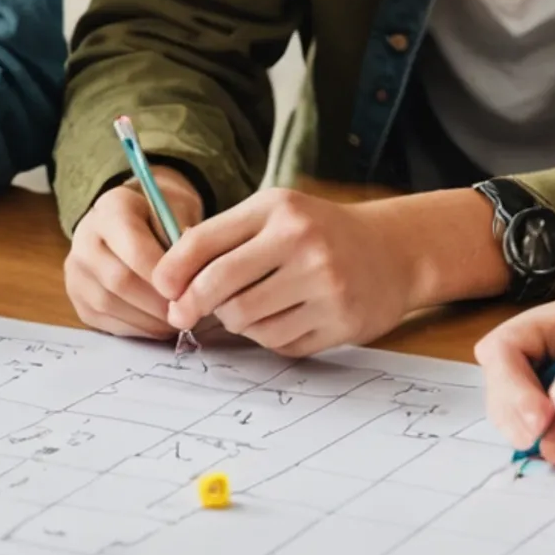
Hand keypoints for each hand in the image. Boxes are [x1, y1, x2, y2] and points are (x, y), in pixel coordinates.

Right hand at [65, 168, 205, 337]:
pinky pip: (105, 321)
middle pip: (119, 280)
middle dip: (158, 303)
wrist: (131, 219)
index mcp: (111, 207)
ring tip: (177, 319)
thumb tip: (193, 275)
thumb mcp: (178, 211)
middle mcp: (84, 237)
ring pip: (110, 304)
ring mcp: (76, 270)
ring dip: (149, 320)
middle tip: (187, 311)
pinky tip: (159, 324)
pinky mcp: (77, 298)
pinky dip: (137, 328)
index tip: (189, 289)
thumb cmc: (161, 217)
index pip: (134, 249)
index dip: (164, 276)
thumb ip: (185, 238)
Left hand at [151, 187, 415, 357]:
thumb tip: (168, 277)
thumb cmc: (320, 231)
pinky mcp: (341, 322)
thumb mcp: (277, 213)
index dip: (173, 270)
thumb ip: (226, 236)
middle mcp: (304, 244)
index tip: (161, 288)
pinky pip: (279, 343)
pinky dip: (270, 337)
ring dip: (235, 321)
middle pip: (221, 287)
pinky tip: (284, 317)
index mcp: (280, 210)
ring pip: (247, 322)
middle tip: (181, 314)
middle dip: (192, 305)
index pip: (206, 241)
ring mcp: (325, 285)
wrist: (393, 251)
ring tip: (249, 307)